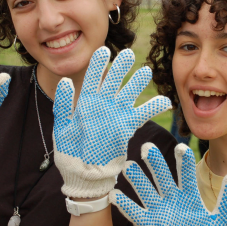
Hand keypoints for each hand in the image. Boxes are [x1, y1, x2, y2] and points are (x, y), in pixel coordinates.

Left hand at [53, 47, 171, 197]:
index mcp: (86, 103)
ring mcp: (116, 115)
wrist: (84, 175)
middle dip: (121, 67)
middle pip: (114, 82)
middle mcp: (103, 106)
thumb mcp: (62, 128)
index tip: (104, 50)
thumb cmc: (70, 152)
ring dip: (137, 83)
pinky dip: (153, 107)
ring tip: (145, 71)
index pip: (92, 79)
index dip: (98, 64)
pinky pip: (142, 114)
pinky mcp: (126, 127)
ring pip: (129, 94)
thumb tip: (65, 81)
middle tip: (129, 53)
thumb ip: (63, 105)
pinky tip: (164, 101)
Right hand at [110, 143, 226, 225]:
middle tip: (148, 147)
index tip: (181, 147)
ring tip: (129, 166)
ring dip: (138, 180)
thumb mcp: (219, 220)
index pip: (186, 174)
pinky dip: (125, 206)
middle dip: (156, 163)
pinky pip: (136, 214)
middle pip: (162, 177)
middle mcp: (172, 199)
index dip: (183, 161)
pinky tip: (115, 195)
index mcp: (189, 195)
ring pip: (146, 191)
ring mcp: (159, 211)